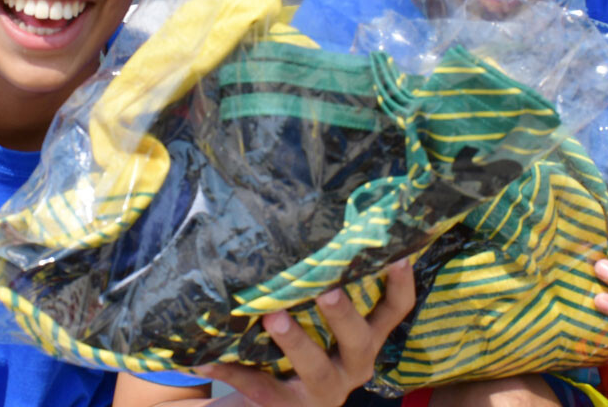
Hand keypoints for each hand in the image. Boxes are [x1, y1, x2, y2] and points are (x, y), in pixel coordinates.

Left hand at [199, 258, 415, 405]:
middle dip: (343, 314)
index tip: (398, 254)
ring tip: (272, 316)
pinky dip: (236, 372)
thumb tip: (305, 218)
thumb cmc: (298, 341)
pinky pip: (263, 390)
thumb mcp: (320, 318)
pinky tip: (207, 359)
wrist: (270, 400)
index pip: (395, 310)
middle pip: (359, 340)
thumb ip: (321, 282)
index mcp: (364, 338)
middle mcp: (353, 365)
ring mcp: (324, 392)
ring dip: (295, 341)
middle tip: (326, 290)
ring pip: (316, 368)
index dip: (400, 284)